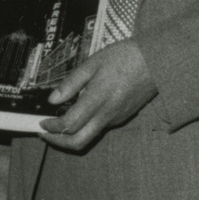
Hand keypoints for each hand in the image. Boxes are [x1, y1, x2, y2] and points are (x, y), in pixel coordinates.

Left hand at [40, 39, 155, 153]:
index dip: (51, 127)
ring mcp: (116, 118)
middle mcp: (107, 114)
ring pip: (89, 137)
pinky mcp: (122, 118)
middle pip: (78, 142)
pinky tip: (80, 114)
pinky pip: (100, 128)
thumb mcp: (93, 63)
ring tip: (58, 123)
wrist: (157, 61)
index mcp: (98, 98)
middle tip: (45, 134)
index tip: (41, 122)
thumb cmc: (125, 57)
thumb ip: (72, 82)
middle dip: (58, 142)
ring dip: (71, 135)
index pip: (69, 124)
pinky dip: (85, 127)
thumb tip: (52, 99)